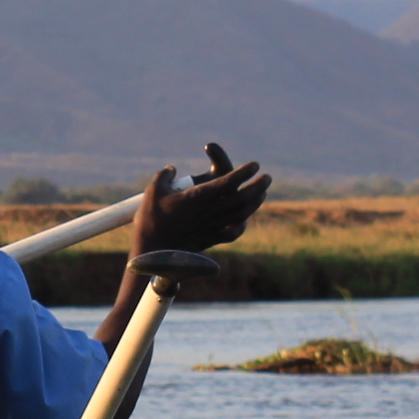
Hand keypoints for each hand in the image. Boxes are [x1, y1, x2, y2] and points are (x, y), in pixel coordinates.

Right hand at [131, 141, 269, 256]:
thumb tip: (172, 169)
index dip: (243, 173)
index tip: (255, 165)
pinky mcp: (208, 240)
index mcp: (198, 197)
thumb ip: (165, 176)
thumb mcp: (153, 191)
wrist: (151, 252)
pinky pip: (231, 234)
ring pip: (240, 215)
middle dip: (257, 187)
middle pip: (241, 199)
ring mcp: (211, 228)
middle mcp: (209, 212)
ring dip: (254, 204)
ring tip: (261, 194)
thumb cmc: (150, 219)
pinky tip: (243, 222)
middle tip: (267, 178)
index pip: (228, 182)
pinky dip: (240, 227)